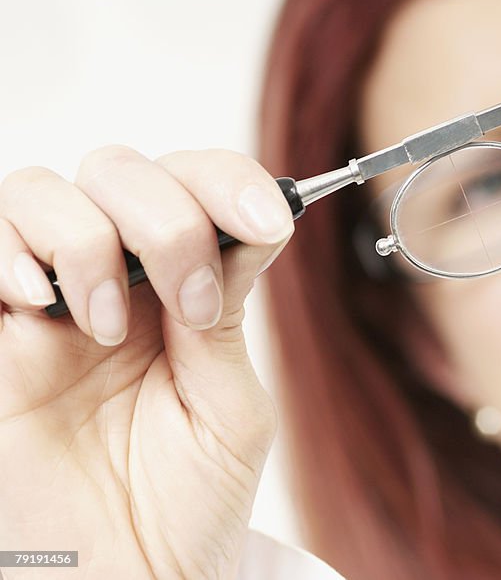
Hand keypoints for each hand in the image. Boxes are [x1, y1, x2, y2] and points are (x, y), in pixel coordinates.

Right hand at [0, 146, 293, 578]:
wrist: (124, 575)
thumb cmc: (187, 504)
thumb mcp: (230, 408)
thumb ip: (227, 316)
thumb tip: (238, 230)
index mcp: (188, 290)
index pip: (201, 188)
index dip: (232, 184)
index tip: (265, 220)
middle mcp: (118, 281)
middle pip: (124, 172)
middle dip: (168, 220)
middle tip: (189, 308)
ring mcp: (47, 301)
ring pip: (46, 189)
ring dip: (89, 241)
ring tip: (108, 329)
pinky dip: (11, 253)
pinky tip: (43, 307)